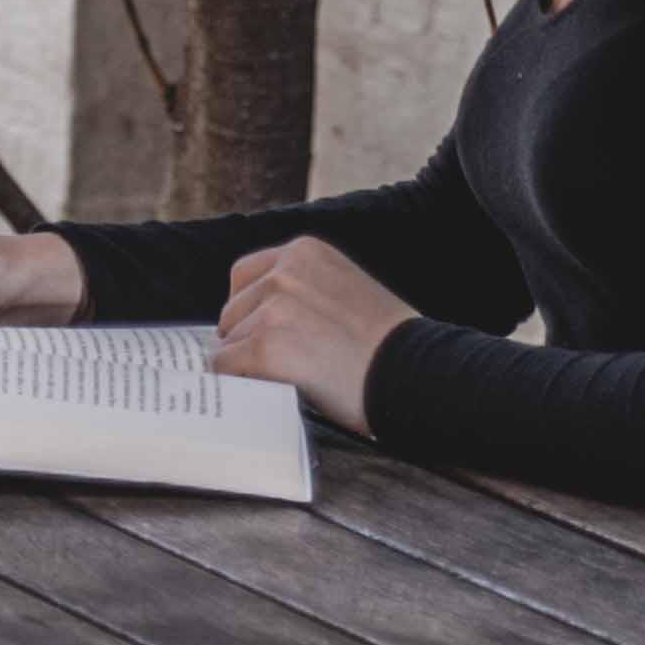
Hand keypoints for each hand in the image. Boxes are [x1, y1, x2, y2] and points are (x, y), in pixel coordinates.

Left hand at [215, 237, 413, 430]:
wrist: (418, 375)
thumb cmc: (390, 346)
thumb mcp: (346, 291)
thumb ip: (302, 292)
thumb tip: (258, 319)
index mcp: (305, 252)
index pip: (246, 278)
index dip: (251, 311)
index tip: (265, 334)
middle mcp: (285, 272)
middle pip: (233, 312)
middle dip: (249, 339)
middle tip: (288, 365)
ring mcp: (273, 308)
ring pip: (229, 342)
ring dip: (250, 364)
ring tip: (297, 379)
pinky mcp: (266, 346)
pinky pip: (226, 368)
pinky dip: (242, 384)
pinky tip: (275, 391)